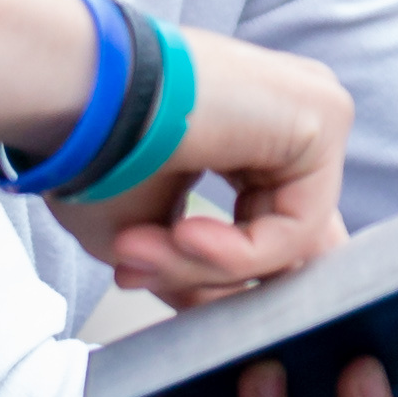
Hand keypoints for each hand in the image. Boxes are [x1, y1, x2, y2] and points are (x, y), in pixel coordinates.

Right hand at [56, 27, 348, 300]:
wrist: (72, 86)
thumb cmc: (90, 148)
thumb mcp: (146, 228)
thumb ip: (197, 265)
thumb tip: (220, 310)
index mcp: (254, 129)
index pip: (266, 226)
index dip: (209, 274)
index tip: (134, 278)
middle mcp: (290, 116)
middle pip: (282, 241)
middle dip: (206, 277)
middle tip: (132, 276)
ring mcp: (314, 111)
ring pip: (284, 242)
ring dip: (203, 267)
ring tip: (137, 254)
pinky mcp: (325, 116)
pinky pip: (297, 227)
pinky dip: (237, 254)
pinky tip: (185, 234)